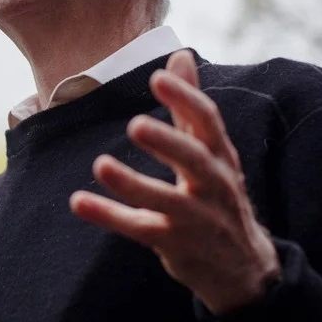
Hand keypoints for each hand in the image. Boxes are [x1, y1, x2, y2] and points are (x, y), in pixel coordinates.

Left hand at [69, 51, 279, 314]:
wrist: (243, 266)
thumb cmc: (218, 194)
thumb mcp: (212, 149)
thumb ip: (190, 105)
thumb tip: (179, 55)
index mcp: (220, 155)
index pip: (209, 122)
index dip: (186, 98)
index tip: (158, 77)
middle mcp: (214, 184)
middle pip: (194, 160)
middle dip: (168, 142)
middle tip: (135, 124)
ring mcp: (196, 217)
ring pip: (166, 201)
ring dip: (132, 184)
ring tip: (100, 165)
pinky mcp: (174, 243)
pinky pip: (140, 229)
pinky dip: (109, 216)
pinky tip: (78, 201)